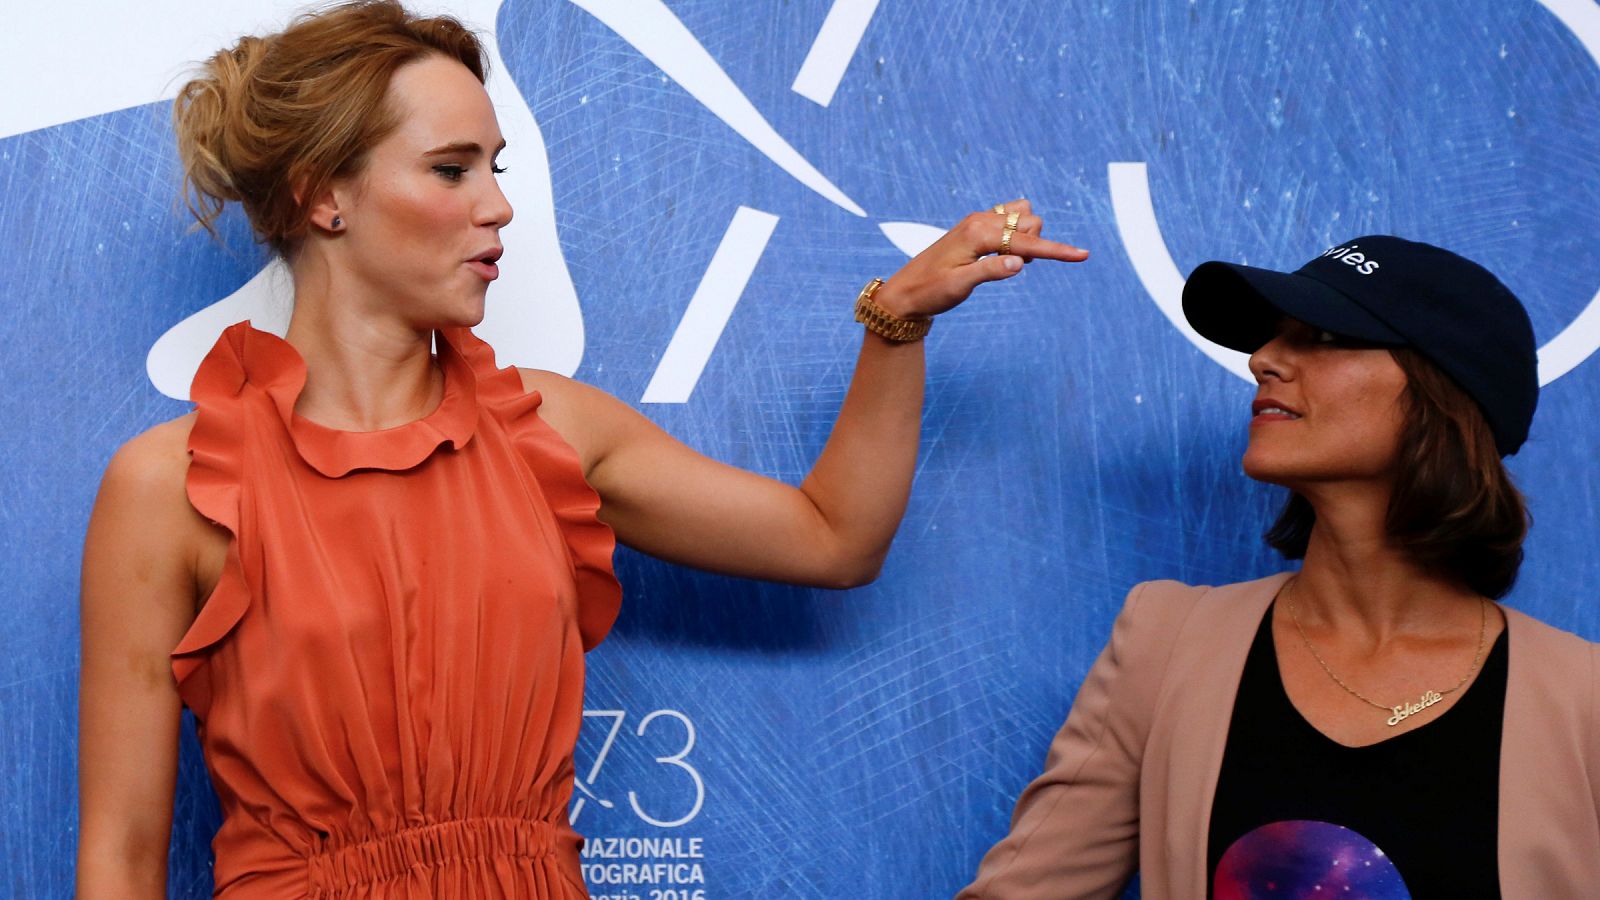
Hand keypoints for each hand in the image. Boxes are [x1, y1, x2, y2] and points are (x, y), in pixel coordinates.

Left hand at [872, 199, 1087, 319]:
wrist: (905, 293)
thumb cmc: (930, 291)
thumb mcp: (960, 286)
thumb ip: (990, 272)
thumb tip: (1020, 263)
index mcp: (978, 233)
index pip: (1027, 242)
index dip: (1057, 251)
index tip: (1083, 255)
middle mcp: (980, 221)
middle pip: (1030, 221)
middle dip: (1034, 244)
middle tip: (1011, 267)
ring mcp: (977, 222)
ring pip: (1022, 216)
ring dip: (1026, 236)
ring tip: (1006, 261)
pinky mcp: (975, 228)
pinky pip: (1008, 218)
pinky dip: (1015, 232)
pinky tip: (1002, 252)